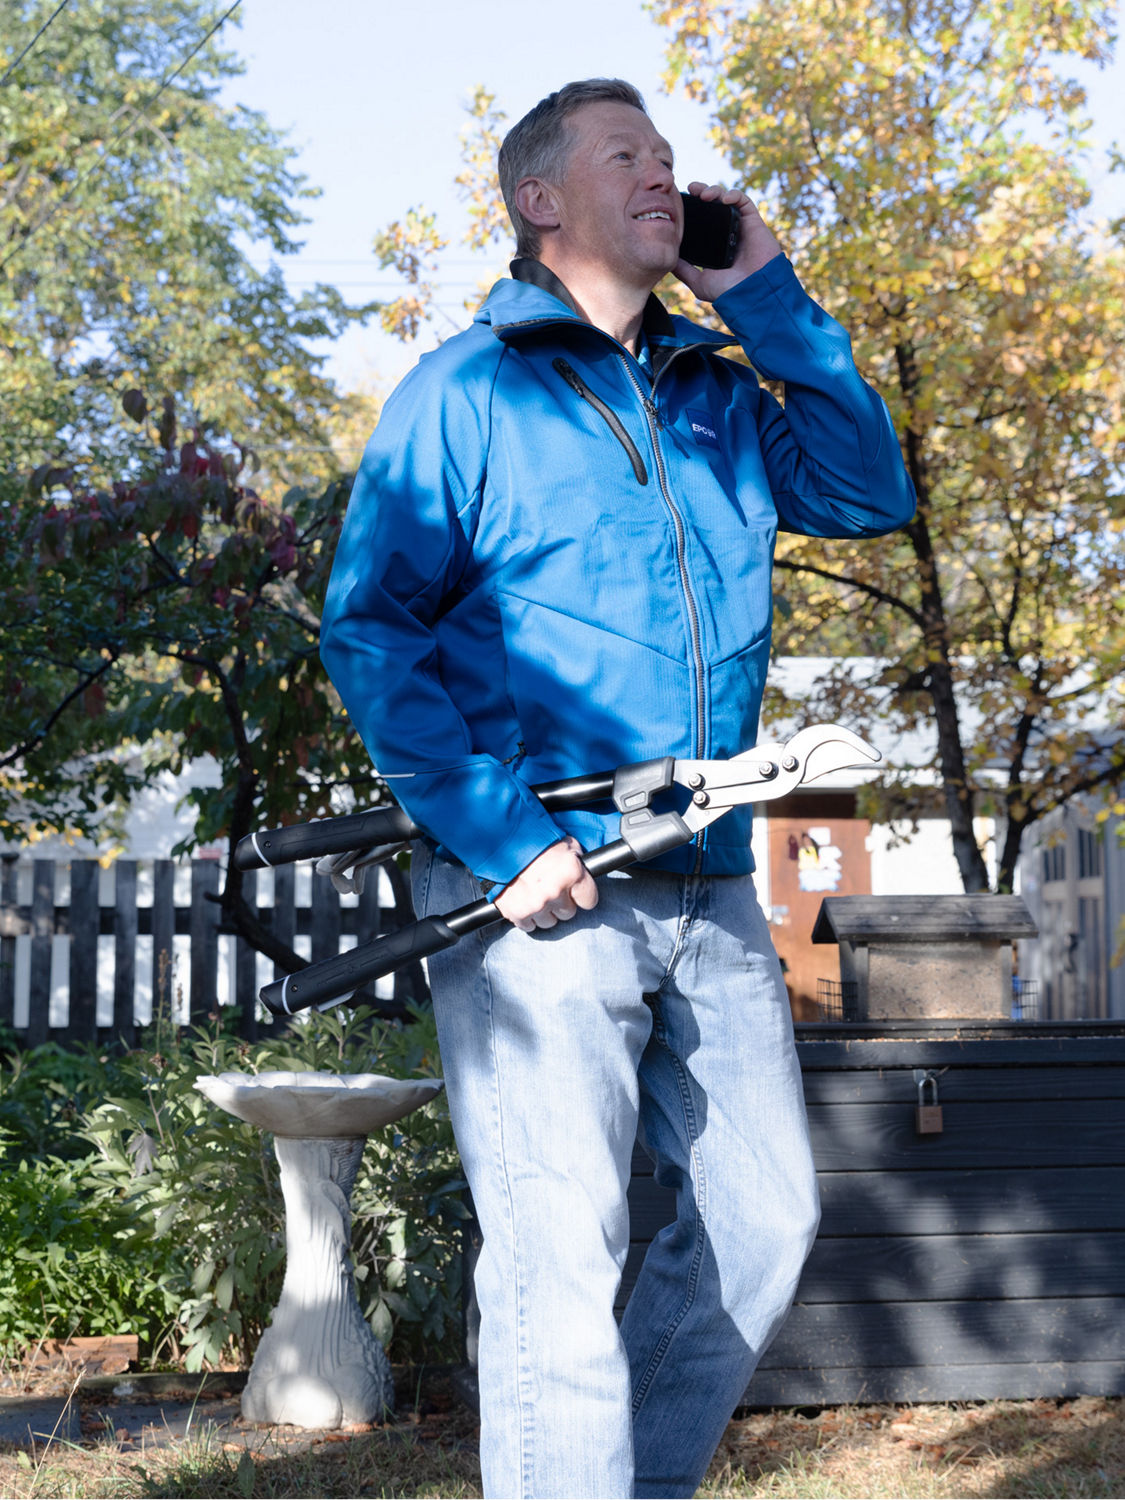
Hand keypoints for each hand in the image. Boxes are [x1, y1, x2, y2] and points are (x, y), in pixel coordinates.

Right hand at [494, 837, 598, 932]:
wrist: (499, 841)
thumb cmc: (533, 840)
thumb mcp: (565, 843)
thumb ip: (578, 862)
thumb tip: (586, 872)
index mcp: (571, 873)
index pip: (589, 900)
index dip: (582, 895)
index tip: (575, 892)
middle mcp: (555, 892)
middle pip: (569, 913)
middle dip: (561, 903)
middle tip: (550, 888)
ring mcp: (536, 904)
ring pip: (549, 922)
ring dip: (544, 911)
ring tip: (535, 893)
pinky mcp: (517, 912)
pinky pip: (529, 926)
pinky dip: (526, 917)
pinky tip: (524, 901)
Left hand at [675, 180, 782, 301]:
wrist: (752, 292)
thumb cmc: (728, 290)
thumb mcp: (699, 282)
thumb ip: (684, 270)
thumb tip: (667, 260)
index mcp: (714, 244)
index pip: (701, 220)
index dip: (691, 208)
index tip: (679, 202)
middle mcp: (726, 233)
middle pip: (712, 205)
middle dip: (701, 192)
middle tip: (691, 189)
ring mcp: (739, 226)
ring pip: (726, 199)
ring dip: (714, 191)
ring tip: (704, 195)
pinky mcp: (753, 222)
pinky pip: (744, 201)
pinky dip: (733, 195)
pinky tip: (724, 199)